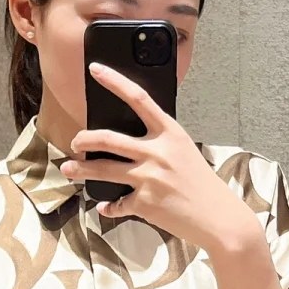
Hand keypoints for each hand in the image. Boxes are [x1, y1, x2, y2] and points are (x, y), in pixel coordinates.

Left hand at [59, 62, 258, 251]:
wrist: (218, 218)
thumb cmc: (202, 184)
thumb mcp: (184, 152)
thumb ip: (159, 143)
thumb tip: (128, 143)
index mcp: (170, 133)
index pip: (139, 99)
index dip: (114, 81)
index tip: (95, 69)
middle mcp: (158, 152)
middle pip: (107, 138)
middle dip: (84, 139)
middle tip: (76, 142)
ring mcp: (149, 178)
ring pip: (102, 169)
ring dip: (81, 169)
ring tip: (70, 168)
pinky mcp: (144, 203)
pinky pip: (116, 204)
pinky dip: (109, 207)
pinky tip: (105, 207)